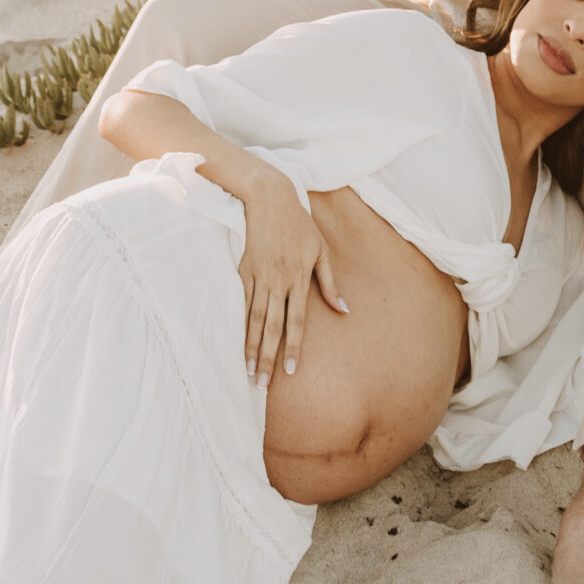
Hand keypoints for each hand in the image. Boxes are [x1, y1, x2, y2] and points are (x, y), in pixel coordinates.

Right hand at [238, 176, 348, 387]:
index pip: (296, 321)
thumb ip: (330, 283)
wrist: (269, 198)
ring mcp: (258, 277)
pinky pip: (242, 303)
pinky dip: (240, 325)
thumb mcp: (321, 250)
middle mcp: (277, 281)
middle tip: (262, 384)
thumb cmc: (300, 224)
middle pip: (272, 327)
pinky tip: (239, 343)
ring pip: (254, 319)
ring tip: (249, 372)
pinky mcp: (244, 270)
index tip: (291, 371)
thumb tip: (344, 310)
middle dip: (267, 358)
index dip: (294, 348)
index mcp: (298, 278)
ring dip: (251, 348)